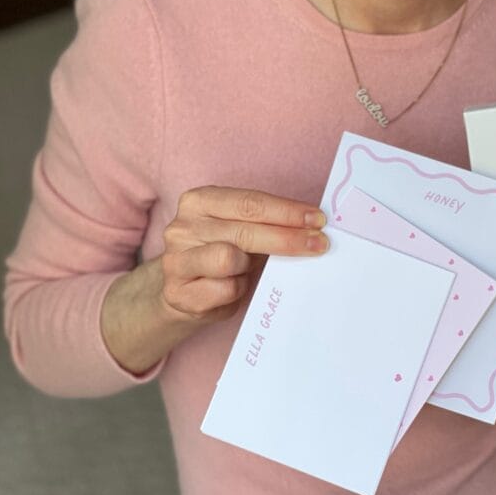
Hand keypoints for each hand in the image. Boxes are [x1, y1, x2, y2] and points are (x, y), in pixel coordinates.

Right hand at [160, 186, 328, 325]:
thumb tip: (311, 227)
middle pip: (245, 230)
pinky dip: (238, 289)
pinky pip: (225, 289)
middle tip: (318, 244)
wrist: (182, 290)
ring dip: (250, 265)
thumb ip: (265, 223)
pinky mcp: (178, 293)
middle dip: (287, 238)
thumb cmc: (220, 253)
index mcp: (199, 201)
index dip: (287, 211)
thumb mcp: (239, 229)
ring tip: (250, 268)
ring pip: (229, 259)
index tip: (317, 219)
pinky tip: (235, 287)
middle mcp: (182, 227)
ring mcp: (176, 260)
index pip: (250, 202)